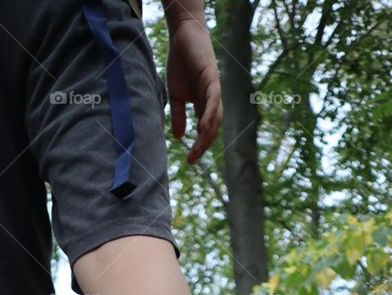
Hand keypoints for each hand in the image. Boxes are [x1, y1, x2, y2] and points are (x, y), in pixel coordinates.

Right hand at [165, 20, 221, 163]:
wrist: (182, 37)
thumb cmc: (180, 64)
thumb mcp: (176, 95)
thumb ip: (179, 116)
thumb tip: (179, 137)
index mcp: (203, 104)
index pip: (205, 130)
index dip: (200, 145)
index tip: (190, 160)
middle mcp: (212, 99)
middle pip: (213, 127)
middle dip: (204, 144)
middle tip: (193, 159)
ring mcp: (214, 88)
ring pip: (216, 116)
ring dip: (208, 133)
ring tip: (200, 147)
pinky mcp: (212, 77)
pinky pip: (213, 99)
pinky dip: (210, 114)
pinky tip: (205, 127)